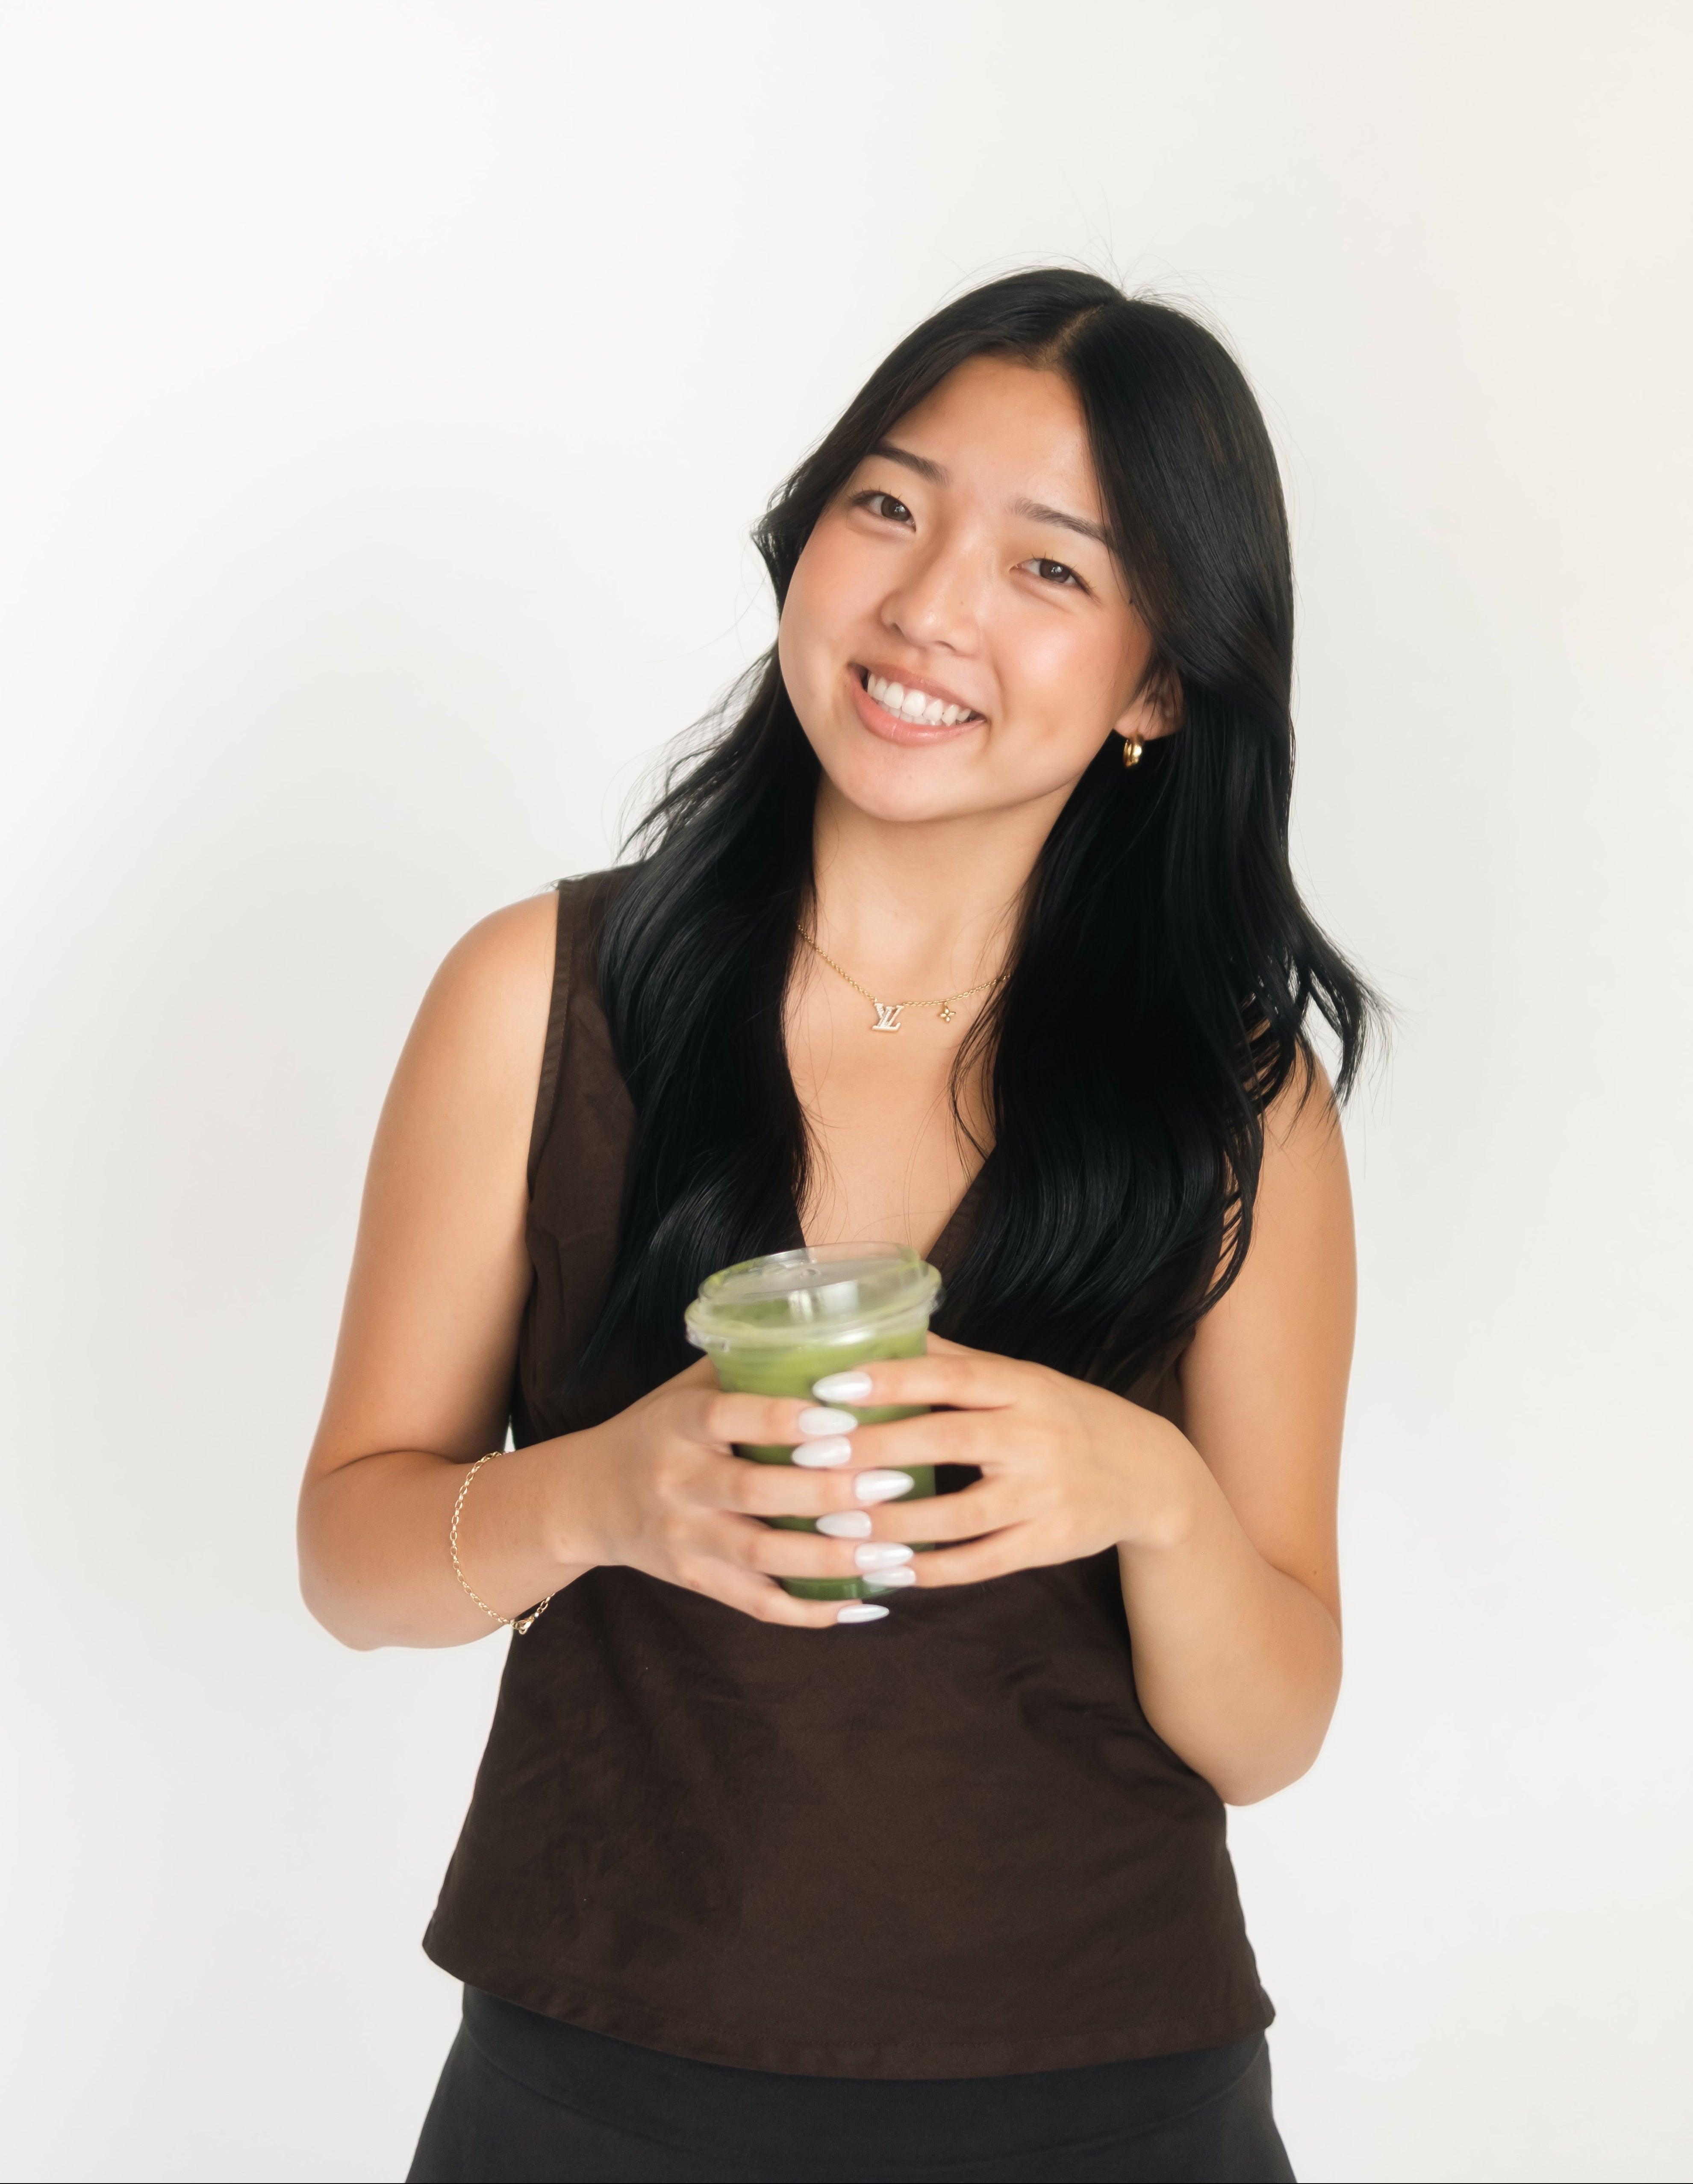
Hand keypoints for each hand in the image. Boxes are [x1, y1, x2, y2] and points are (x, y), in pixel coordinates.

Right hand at [558, 1357, 960, 1626]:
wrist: (586, 1498)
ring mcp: (684, 1538)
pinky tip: (862, 1604)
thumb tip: (843, 1333)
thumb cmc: (659, 1429)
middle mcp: (676, 1482)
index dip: (781, 1419)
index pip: (726, 1418)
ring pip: (763, 1557)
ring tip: (895, 1553)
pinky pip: (757, 1604)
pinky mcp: (695, 1580)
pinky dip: (811, 1610)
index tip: (843, 1418)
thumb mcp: (688, 1389)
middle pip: (754, 1493)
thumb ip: (750, 1366)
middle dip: (829, 1493)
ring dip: (833, 1558)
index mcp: (676, 1423)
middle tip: (895, 1484)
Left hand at [804, 1335, 1198, 1586]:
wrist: (1151, 1475)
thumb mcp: (1022, 1379)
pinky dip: (934, 1571)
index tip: (831, 1387)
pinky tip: (887, 1572)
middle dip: (876, 1451)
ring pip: (959, 1514)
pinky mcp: (1050, 1543)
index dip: (891, 1379)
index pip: (952, 1375)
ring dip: (893, 1524)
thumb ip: (957, 1360)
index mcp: (1023, 1386)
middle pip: (947, 1440)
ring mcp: (1045, 1494)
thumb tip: (885, 1327)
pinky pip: (983, 1562)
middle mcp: (1035, 1436)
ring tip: (833, 1527)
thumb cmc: (1067, 1417)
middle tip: (811, 1459)